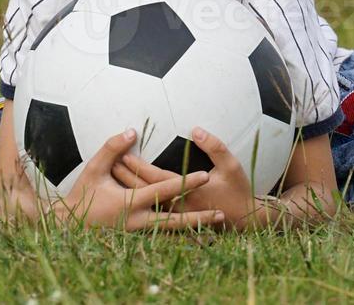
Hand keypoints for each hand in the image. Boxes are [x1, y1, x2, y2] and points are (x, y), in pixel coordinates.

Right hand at [55, 128, 222, 231]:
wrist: (67, 227)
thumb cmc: (81, 195)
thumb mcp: (93, 168)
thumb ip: (112, 148)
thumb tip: (132, 131)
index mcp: (129, 202)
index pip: (163, 190)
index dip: (185, 183)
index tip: (204, 176)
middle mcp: (136, 221)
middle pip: (174, 221)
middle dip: (198, 218)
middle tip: (221, 214)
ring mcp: (136, 235)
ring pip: (170, 234)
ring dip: (192, 231)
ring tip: (214, 229)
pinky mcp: (135, 241)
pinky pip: (160, 240)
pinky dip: (178, 239)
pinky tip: (194, 237)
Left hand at [112, 127, 255, 227]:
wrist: (245, 222)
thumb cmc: (238, 193)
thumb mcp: (232, 166)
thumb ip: (215, 147)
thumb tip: (196, 129)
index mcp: (186, 193)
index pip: (154, 178)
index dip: (137, 165)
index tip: (121, 153)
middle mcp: (176, 206)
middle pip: (143, 191)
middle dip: (125, 176)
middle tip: (108, 162)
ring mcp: (176, 215)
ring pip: (144, 201)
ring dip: (128, 187)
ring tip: (112, 174)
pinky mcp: (178, 218)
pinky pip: (151, 208)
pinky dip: (137, 198)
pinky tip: (126, 190)